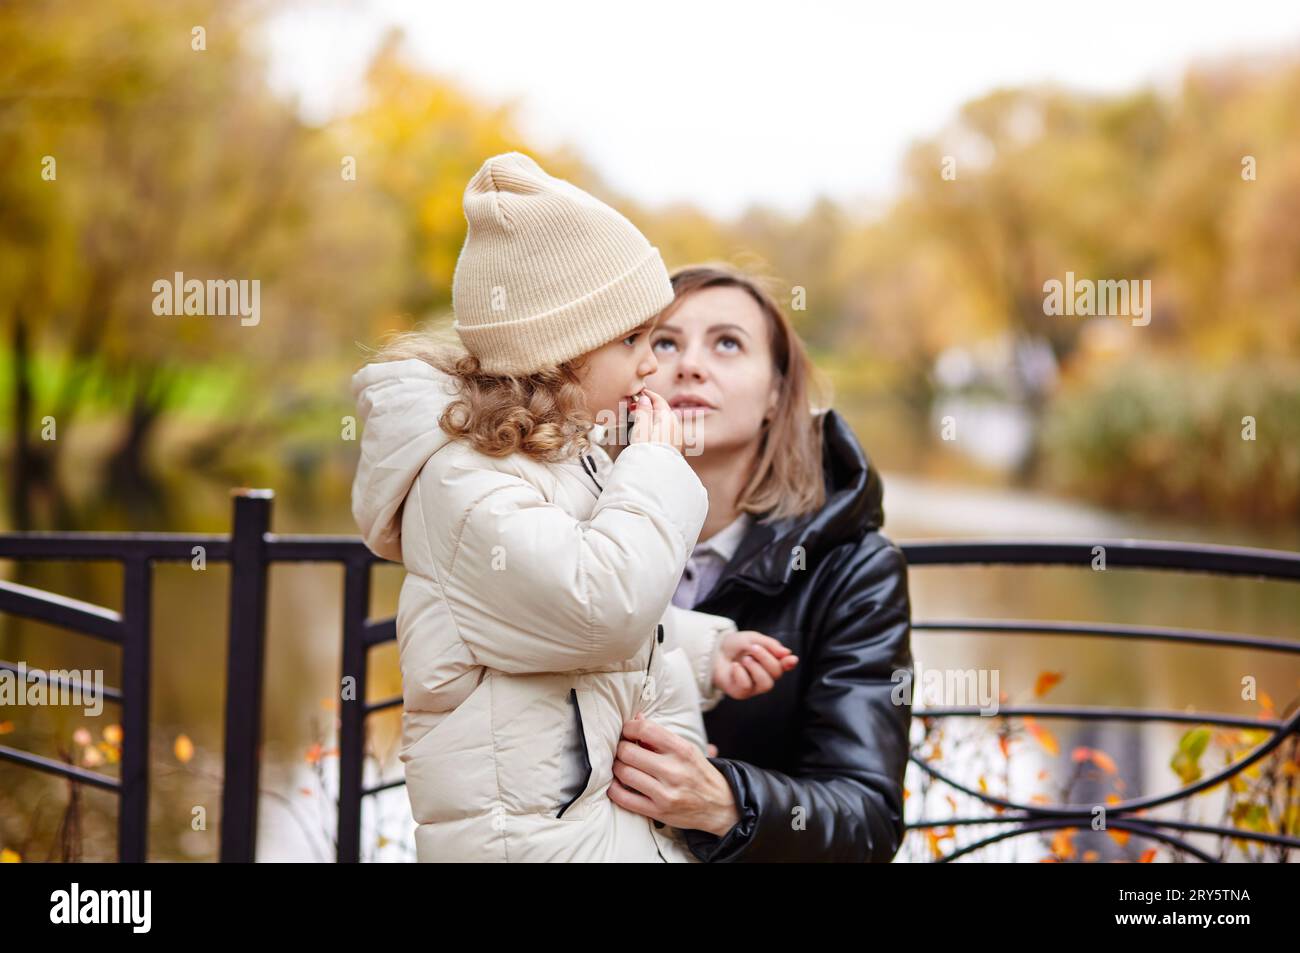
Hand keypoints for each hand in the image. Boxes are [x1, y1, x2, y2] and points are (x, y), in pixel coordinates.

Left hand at [609, 713, 739, 836]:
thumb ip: (660, 735)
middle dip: (620, 748)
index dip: (629, 728)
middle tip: (623, 750)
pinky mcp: (658, 812)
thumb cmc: (699, 773)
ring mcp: (666, 793)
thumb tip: (637, 717)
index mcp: (682, 750)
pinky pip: (624, 799)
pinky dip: (614, 790)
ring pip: (624, 773)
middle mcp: (674, 770)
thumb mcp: (686, 749)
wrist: (721, 806)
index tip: (627, 731)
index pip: (645, 730)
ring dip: (617, 768)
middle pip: (628, 752)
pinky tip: (617, 784)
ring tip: (621, 766)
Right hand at [628, 387, 682, 454]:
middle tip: (634, 408)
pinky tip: (648, 434)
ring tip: (638, 421)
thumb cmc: (647, 452)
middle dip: (649, 407)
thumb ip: (643, 411)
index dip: (647, 395)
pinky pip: (666, 432)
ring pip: (664, 421)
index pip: (658, 400)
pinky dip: (657, 428)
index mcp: (667, 418)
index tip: (637, 394)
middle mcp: (675, 425)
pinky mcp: (675, 448)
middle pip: (662, 410)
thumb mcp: (640, 427)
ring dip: (653, 418)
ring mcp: (677, 437)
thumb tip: (645, 399)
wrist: (656, 476)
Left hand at [713, 630, 797, 699]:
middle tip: (754, 649)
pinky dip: (741, 674)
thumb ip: (770, 645)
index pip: (785, 666)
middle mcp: (764, 675)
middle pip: (776, 673)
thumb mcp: (752, 638)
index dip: (790, 663)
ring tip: (745, 659)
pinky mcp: (741, 692)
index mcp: (770, 662)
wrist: (713, 650)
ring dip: (756, 668)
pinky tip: (735, 667)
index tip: (791, 659)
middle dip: (766, 659)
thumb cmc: (734, 645)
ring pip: (766, 684)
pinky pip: (747, 686)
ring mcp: (753, 686)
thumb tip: (787, 653)